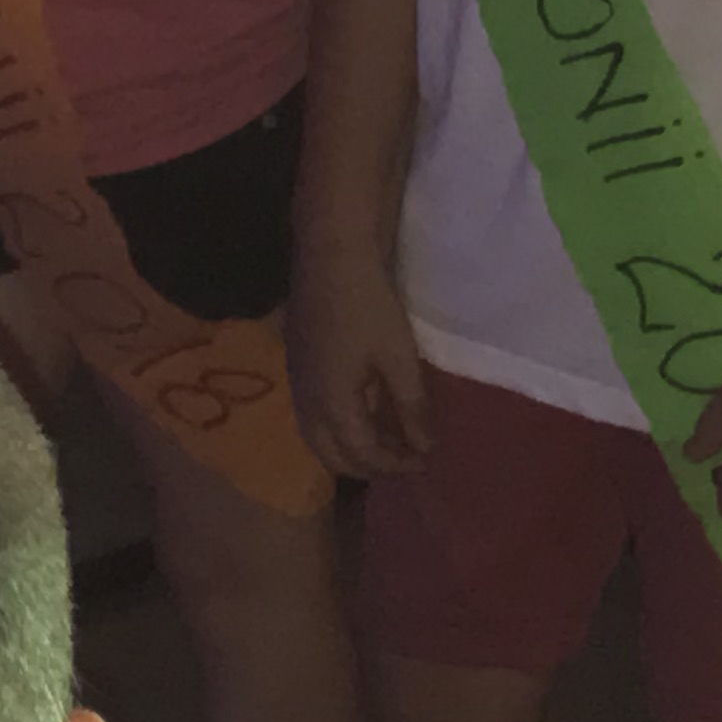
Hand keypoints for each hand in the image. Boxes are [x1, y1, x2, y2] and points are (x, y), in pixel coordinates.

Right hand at [287, 242, 430, 480]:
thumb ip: (412, 407)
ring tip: (387, 440)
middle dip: (368, 466)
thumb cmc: (369, 304)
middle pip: (332, 456)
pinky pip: (314, 415)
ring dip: (350, 447)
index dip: (394, 465)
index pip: (362, 454)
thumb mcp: (399, 357)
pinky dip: (338, 426)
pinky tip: (364, 411)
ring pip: (318, 437)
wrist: (331, 255)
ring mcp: (297, 384)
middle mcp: (306, 402)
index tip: (424, 462)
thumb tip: (424, 448)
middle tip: (403, 459)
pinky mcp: (297, 365)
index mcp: (330, 405)